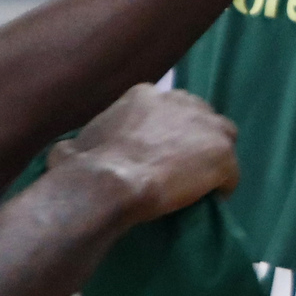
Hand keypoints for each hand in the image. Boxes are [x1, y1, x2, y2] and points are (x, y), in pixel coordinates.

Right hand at [57, 84, 239, 221]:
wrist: (108, 182)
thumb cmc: (84, 166)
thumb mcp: (72, 147)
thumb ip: (77, 145)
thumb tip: (64, 153)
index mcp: (145, 95)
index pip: (170, 107)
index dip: (169, 130)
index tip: (161, 150)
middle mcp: (179, 102)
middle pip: (201, 116)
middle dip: (195, 138)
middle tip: (185, 165)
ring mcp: (205, 127)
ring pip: (223, 138)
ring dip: (214, 158)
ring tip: (203, 182)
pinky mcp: (221, 154)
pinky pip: (231, 174)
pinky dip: (224, 186)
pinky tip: (213, 199)